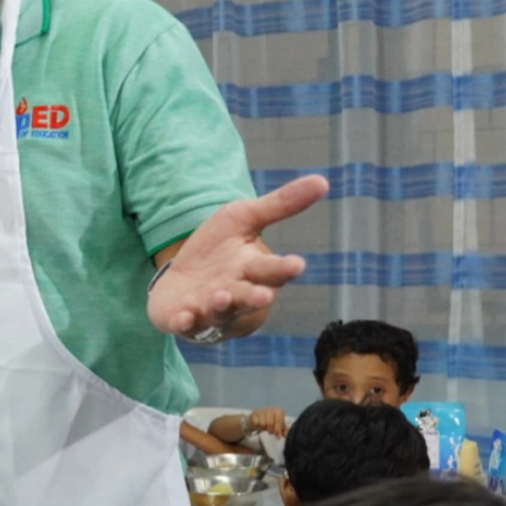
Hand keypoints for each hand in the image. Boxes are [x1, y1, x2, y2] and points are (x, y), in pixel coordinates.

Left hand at [147, 176, 329, 338]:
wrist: (182, 277)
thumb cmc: (219, 249)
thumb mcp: (244, 218)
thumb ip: (279, 205)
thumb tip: (323, 180)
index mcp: (254, 270)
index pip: (274, 270)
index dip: (284, 268)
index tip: (297, 264)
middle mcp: (236, 294)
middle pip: (249, 297)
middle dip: (256, 296)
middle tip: (264, 295)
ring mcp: (210, 310)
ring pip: (220, 312)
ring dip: (221, 306)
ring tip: (222, 297)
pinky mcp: (185, 319)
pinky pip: (186, 324)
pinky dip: (185, 322)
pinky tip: (182, 318)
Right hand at [244, 407, 288, 438]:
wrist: (257, 418)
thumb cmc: (269, 421)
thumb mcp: (277, 425)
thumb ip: (283, 430)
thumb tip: (286, 435)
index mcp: (278, 411)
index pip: (279, 420)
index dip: (278, 429)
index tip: (277, 436)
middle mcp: (270, 410)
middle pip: (270, 422)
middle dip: (271, 430)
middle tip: (270, 432)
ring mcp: (261, 411)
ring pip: (262, 423)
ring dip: (263, 428)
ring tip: (264, 427)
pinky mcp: (254, 414)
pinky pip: (255, 423)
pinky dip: (257, 426)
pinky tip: (258, 425)